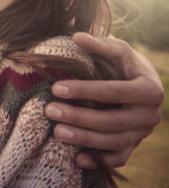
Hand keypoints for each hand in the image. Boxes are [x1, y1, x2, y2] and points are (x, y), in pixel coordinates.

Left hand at [44, 32, 163, 168]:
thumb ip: (100, 44)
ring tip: (56, 132)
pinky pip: (117, 158)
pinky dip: (98, 161)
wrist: (140, 83)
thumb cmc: (125, 63)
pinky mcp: (133, 145)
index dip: (85, 90)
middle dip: (80, 117)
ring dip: (84, 139)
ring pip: (114, 142)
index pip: (114, 92)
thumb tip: (77, 36)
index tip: (57, 88)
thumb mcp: (118, 50)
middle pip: (112, 121)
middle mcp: (148, 114)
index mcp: (148, 89)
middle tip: (50, 111)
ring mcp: (141, 133)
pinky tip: (76, 159)